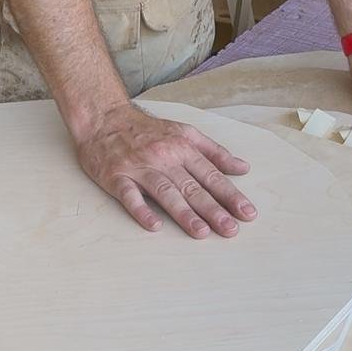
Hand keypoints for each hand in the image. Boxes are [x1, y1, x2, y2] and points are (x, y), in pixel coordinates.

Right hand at [74, 102, 257, 237]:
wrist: (104, 118)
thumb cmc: (147, 129)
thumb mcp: (184, 132)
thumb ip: (214, 151)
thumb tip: (243, 168)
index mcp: (182, 148)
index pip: (210, 175)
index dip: (230, 195)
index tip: (247, 213)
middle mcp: (164, 158)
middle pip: (192, 187)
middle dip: (213, 209)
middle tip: (231, 229)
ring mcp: (140, 168)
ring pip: (165, 192)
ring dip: (184, 213)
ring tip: (201, 232)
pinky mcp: (117, 177)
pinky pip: (130, 196)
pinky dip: (142, 210)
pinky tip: (154, 226)